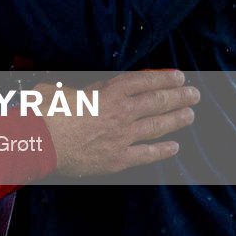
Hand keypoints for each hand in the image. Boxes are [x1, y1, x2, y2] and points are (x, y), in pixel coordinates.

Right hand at [41, 69, 197, 176]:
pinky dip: (162, 150)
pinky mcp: (117, 159)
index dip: (164, 78)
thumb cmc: (45, 113)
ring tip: (190, 115)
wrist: (41, 143)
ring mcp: (122, 137)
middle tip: (194, 94)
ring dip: (176, 120)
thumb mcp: (57, 89)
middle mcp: (120, 112)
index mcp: (107, 92)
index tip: (179, 76)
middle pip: (157, 102)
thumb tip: (64, 90)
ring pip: (157, 126)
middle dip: (178, 97)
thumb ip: (70, 89)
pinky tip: (174, 147)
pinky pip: (146, 154)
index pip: (144, 81)